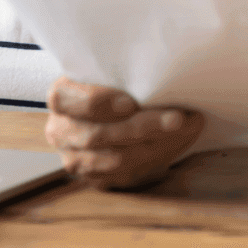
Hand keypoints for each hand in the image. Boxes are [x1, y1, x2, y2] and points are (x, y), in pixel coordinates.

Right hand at [44, 77, 203, 188]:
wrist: (111, 108)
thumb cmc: (115, 81)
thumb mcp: (112, 68)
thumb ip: (128, 71)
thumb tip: (167, 74)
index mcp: (61, 97)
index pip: (72, 100)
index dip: (101, 102)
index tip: (132, 102)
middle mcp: (61, 131)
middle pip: (99, 134)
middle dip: (143, 126)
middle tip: (178, 118)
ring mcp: (76, 159)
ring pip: (116, 159)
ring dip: (156, 145)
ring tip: (186, 129)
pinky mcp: (97, 178)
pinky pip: (127, 175)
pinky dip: (157, 159)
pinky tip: (178, 143)